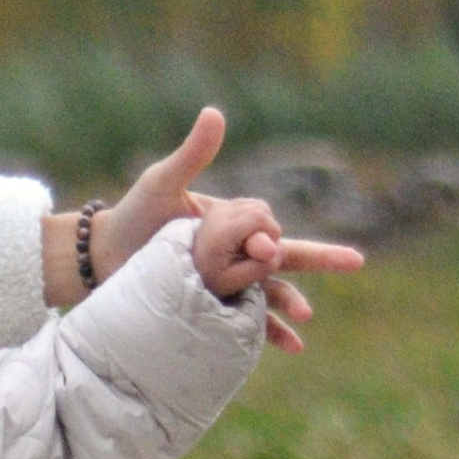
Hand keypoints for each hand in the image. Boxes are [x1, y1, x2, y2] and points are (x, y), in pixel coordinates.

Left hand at [46, 106, 363, 349]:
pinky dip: (268, 331)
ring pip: (268, 291)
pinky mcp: (209, 304)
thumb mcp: (163, 183)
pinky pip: (244, 320)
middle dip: (318, 259)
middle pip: (284, 255)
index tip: (264, 248)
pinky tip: (291, 346)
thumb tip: (215, 112)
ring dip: (288, 302)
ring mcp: (224, 279)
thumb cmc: (133, 215)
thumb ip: (192, 154)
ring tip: (306, 316)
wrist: (103, 257)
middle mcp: (233, 250)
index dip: (269, 237)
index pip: (266, 226)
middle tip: (355, 261)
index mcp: (229, 221)